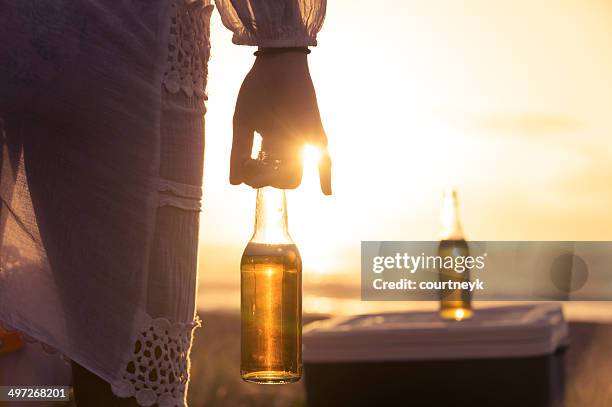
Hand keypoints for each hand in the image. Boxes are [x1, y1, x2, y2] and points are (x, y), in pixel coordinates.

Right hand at [231, 50, 331, 194]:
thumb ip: (238, 153)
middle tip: (254, 166)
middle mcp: (290, 145)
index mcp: (273, 142)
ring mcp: (304, 140)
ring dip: (279, 177)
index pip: (267, 175)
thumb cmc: (258, 89)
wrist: (278, 62)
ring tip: (266, 161)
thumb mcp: (243, 123)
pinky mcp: (316, 131)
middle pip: (282, 180)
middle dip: (265, 180)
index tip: (245, 168)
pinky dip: (326, 177)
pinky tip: (327, 194)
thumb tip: (234, 183)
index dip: (256, 178)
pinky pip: (323, 159)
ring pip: (296, 176)